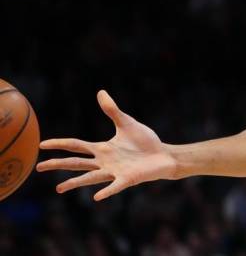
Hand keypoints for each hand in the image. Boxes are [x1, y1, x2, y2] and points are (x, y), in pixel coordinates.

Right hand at [37, 90, 175, 200]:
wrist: (163, 155)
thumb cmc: (145, 141)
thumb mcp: (127, 123)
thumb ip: (112, 110)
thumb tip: (100, 92)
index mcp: (102, 149)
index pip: (76, 146)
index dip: (60, 144)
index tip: (41, 144)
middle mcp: (105, 162)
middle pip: (77, 163)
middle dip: (58, 164)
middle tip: (38, 167)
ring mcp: (115, 171)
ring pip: (91, 178)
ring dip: (75, 183)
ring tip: (58, 188)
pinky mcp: (128, 179)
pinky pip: (115, 186)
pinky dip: (107, 191)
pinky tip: (97, 197)